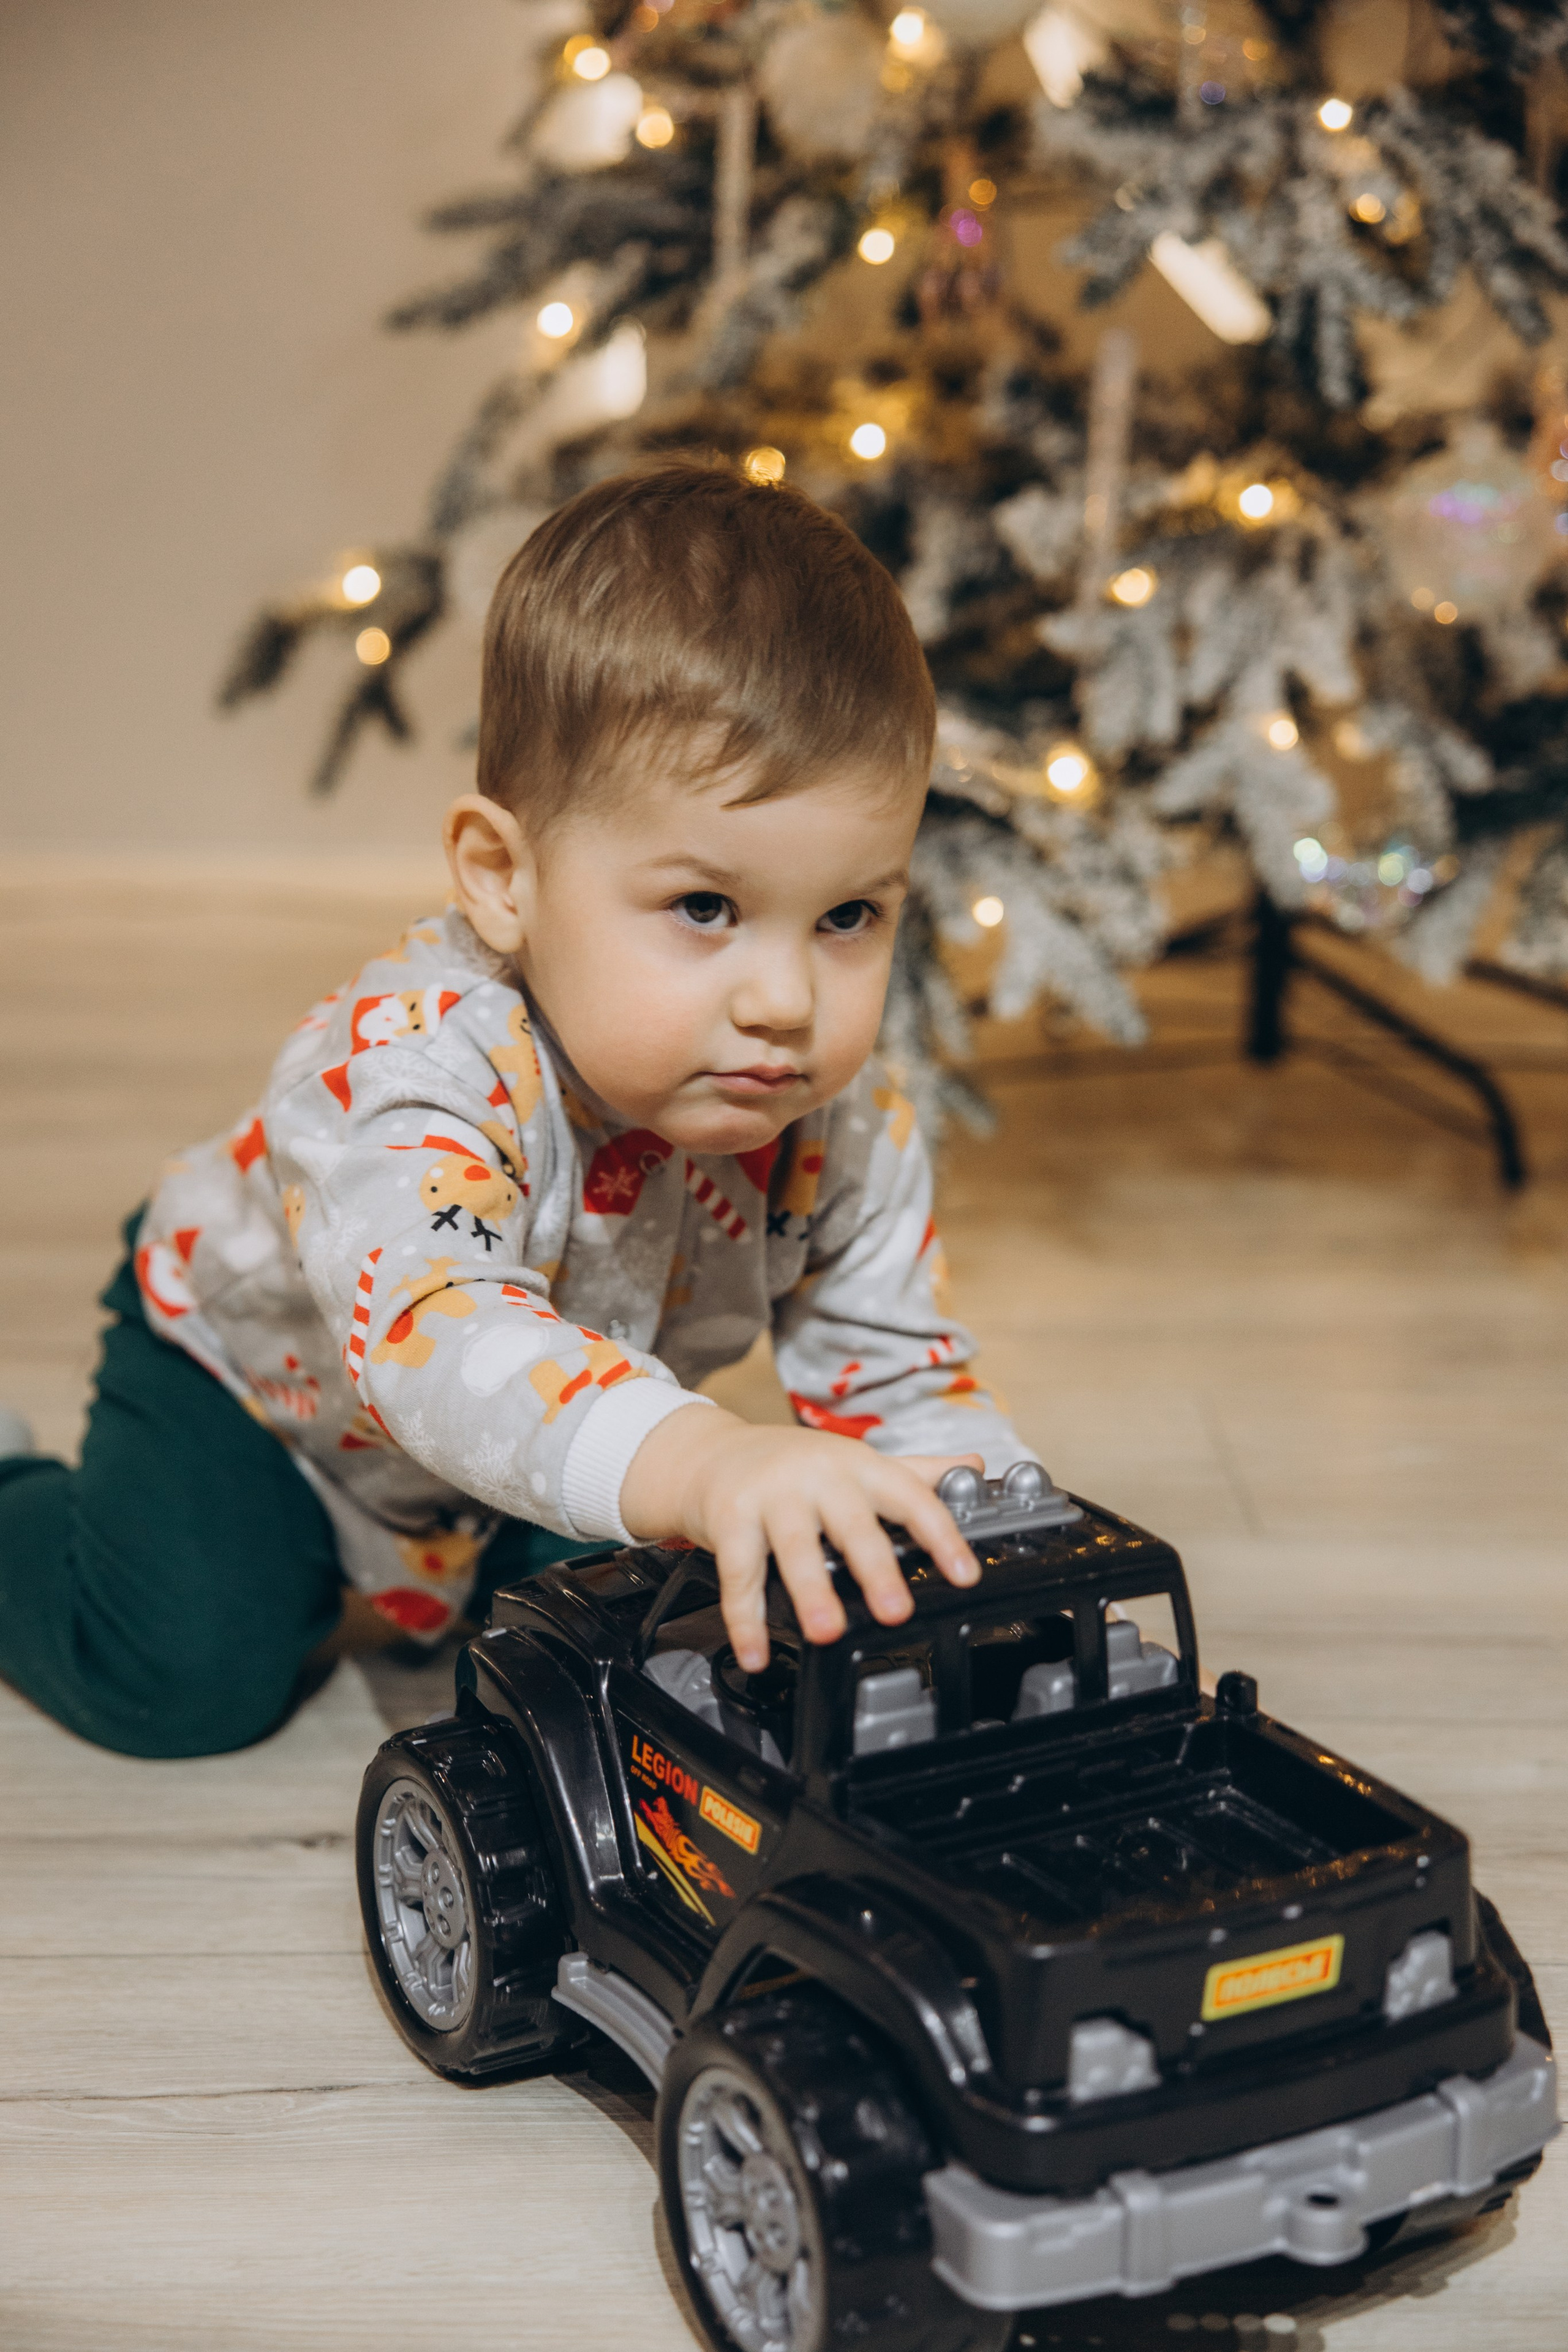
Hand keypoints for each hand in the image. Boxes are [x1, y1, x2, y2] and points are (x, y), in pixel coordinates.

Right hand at [620, 1405, 981, 1670]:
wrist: (710, 1453)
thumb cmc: (792, 1464)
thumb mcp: (856, 1461)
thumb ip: (915, 1471)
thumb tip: (976, 1464)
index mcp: (858, 1467)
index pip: (909, 1497)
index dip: (940, 1535)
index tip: (964, 1573)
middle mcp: (817, 1477)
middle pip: (852, 1523)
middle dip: (874, 1567)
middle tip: (895, 1609)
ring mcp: (771, 1496)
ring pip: (794, 1547)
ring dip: (810, 1592)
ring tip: (825, 1631)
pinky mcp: (729, 1518)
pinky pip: (739, 1574)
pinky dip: (744, 1618)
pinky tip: (754, 1653)